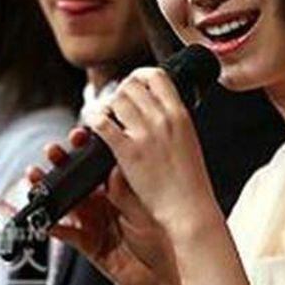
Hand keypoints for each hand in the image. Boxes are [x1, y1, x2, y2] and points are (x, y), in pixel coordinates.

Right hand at [28, 130, 179, 284]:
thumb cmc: (159, 243)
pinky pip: (64, 232)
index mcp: (119, 190)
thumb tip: (115, 170)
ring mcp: (91, 221)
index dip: (87, 149)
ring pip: (65, 201)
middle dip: (62, 162)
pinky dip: (53, 226)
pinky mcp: (85, 242)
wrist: (157, 279)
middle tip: (53, 151)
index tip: (78, 136)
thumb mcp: (145, 214)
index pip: (99, 165)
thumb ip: (126, 195)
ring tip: (36, 178)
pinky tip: (46, 220)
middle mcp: (102, 202)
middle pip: (77, 178)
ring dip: (49, 189)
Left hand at [91, 67, 221, 243]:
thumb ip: (172, 120)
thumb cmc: (189, 180)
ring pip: (116, 100)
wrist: (189, 208)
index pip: (157, 76)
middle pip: (131, 85)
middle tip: (116, 105)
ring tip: (107, 118)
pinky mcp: (128, 152)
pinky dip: (94, 120)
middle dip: (119, 92)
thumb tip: (155, 107)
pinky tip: (95, 127)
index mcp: (180, 114)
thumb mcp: (188, 139)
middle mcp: (163, 119)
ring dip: (107, 106)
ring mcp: (145, 134)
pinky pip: (102, 123)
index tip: (133, 84)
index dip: (139, 76)